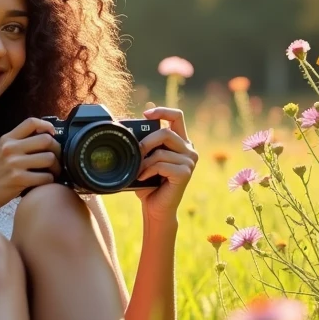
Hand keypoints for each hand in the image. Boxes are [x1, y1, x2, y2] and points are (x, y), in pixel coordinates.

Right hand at [0, 117, 61, 215]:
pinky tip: (44, 184)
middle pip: (46, 140)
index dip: (47, 126)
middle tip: (57, 160)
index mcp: (6, 139)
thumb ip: (15, 145)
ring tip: (52, 173)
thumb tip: (41, 140)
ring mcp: (14, 164)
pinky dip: (49, 181)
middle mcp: (11, 148)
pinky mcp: (18, 180)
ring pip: (49, 159)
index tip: (52, 134)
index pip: (31, 122)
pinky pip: (45, 177)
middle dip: (57, 150)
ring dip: (56, 168)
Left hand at [134, 106, 198, 221]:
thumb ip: (144, 144)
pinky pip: (161, 164)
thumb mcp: (145, 159)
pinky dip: (148, 171)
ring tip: (139, 171)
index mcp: (181, 142)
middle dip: (146, 142)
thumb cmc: (149, 184)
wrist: (156, 208)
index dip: (162, 111)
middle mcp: (189, 149)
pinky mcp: (185, 173)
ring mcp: (190, 161)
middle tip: (136, 153)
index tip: (146, 114)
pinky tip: (144, 178)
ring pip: (161, 150)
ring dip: (144, 161)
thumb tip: (129, 128)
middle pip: (166, 132)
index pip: (177, 116)